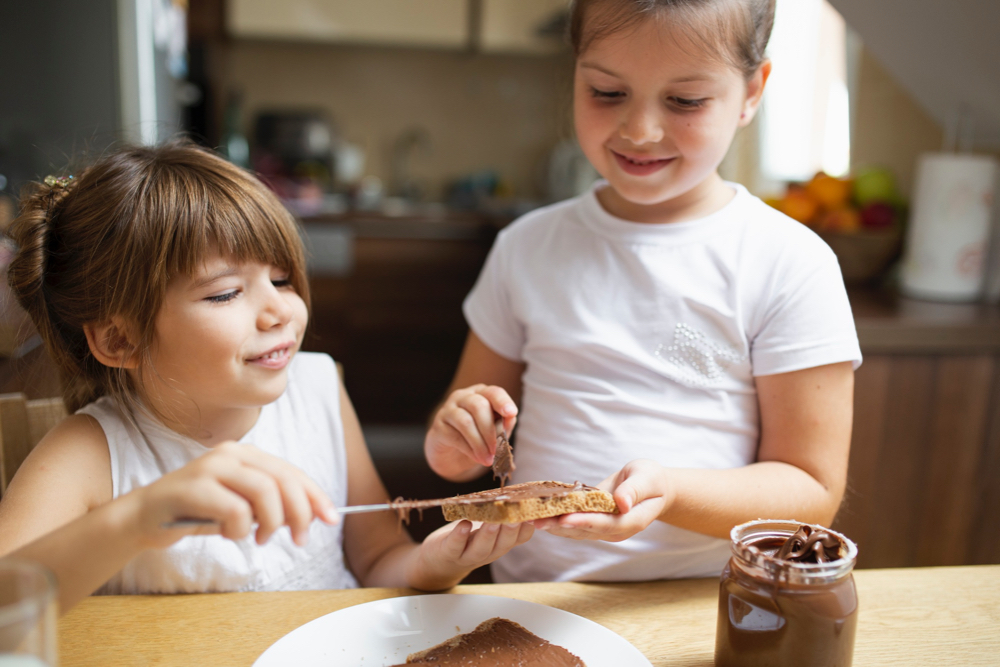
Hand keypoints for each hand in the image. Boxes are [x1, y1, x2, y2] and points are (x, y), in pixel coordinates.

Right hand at [125, 442, 338, 549]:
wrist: (144, 517)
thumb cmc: (197, 512)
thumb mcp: (240, 505)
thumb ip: (270, 504)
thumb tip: (311, 515)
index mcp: (246, 453)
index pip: (291, 471)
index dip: (315, 495)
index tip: (331, 518)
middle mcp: (231, 453)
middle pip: (283, 480)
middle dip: (300, 512)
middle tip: (300, 538)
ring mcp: (211, 467)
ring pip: (264, 491)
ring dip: (271, 522)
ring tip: (261, 538)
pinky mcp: (193, 487)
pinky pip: (235, 510)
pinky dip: (241, 529)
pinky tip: (232, 535)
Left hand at [412, 520, 533, 589]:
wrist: (438, 560)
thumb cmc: (467, 539)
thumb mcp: (488, 528)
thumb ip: (501, 515)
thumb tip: (520, 491)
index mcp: (500, 544)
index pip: (519, 538)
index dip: (527, 528)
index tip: (534, 513)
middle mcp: (488, 552)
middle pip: (503, 544)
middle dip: (510, 530)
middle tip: (516, 517)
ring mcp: (468, 555)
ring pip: (482, 548)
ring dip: (488, 535)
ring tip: (492, 522)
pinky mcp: (448, 553)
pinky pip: (455, 546)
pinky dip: (460, 535)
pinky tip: (464, 524)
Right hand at [425, 384, 516, 476]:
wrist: (451, 454)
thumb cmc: (478, 437)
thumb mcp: (494, 431)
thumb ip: (503, 424)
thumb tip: (510, 418)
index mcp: (481, 393)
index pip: (493, 392)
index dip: (502, 401)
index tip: (511, 413)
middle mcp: (463, 397)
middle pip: (479, 406)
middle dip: (490, 430)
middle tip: (496, 450)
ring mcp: (448, 410)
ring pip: (466, 422)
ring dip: (480, 443)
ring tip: (488, 459)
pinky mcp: (438, 427)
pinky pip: (455, 437)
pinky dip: (470, 450)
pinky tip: (478, 458)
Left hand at [533, 459, 673, 541]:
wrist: (653, 488)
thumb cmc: (651, 480)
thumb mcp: (647, 478)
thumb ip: (634, 490)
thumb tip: (622, 502)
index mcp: (631, 521)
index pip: (605, 524)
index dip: (584, 522)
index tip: (564, 519)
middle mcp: (614, 530)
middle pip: (584, 530)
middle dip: (559, 525)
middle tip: (535, 519)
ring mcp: (602, 529)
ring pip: (574, 530)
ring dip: (551, 524)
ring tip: (528, 517)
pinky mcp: (592, 523)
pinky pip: (572, 523)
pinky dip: (555, 519)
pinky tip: (537, 513)